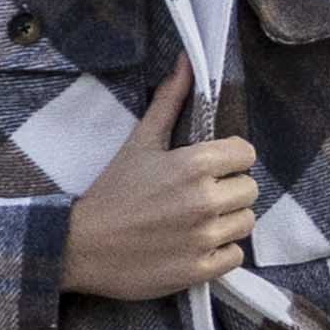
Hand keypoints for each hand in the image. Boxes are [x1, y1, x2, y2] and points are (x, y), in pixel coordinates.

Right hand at [61, 60, 256, 300]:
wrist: (80, 246)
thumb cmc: (112, 192)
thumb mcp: (139, 144)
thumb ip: (168, 102)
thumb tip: (187, 61)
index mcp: (193, 164)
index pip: (246, 154)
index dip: (228, 160)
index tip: (206, 169)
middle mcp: (204, 200)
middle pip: (249, 189)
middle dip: (227, 191)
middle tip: (196, 197)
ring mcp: (204, 237)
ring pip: (246, 222)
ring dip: (227, 221)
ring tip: (196, 222)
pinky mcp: (200, 269)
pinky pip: (236, 255)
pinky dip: (219, 251)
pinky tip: (193, 245)